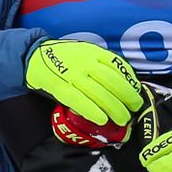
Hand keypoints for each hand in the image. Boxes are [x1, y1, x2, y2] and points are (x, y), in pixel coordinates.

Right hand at [26, 40, 144, 128]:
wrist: (33, 56)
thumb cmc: (64, 57)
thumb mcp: (85, 51)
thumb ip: (102, 62)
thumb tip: (125, 81)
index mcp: (93, 52)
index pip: (118, 66)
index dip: (130, 81)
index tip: (138, 93)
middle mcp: (85, 62)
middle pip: (112, 82)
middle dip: (127, 98)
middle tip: (135, 109)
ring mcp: (72, 74)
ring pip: (98, 93)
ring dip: (114, 108)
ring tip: (123, 119)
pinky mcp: (59, 87)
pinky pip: (78, 101)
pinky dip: (92, 111)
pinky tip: (102, 119)